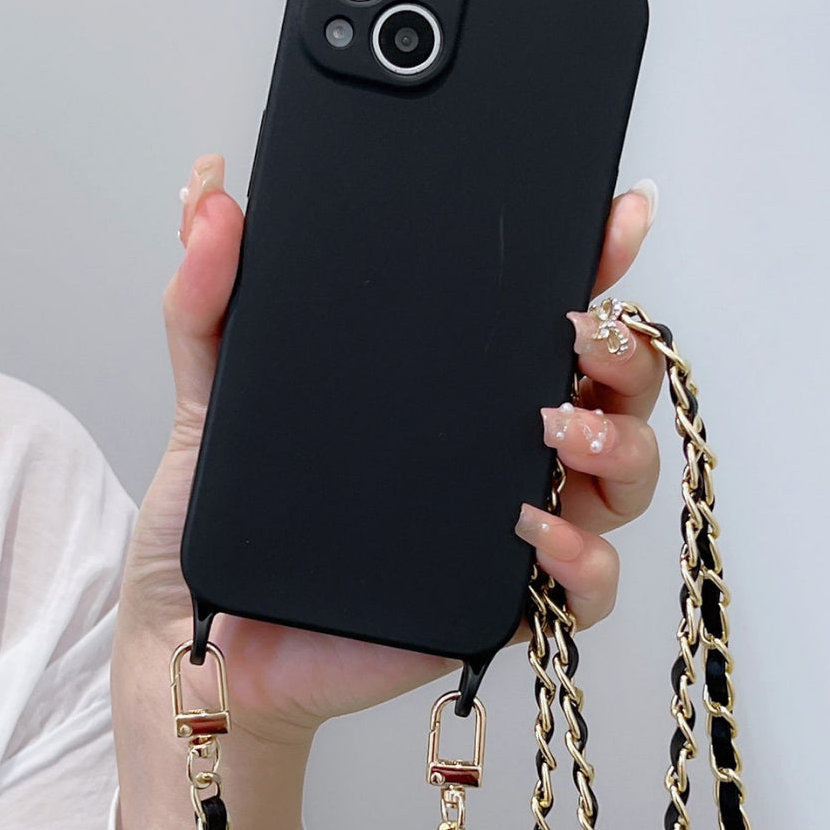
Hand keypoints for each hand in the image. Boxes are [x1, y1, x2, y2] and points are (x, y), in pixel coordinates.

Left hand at [114, 158, 662, 746]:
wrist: (202, 640)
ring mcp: (508, 529)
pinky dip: (583, 561)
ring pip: (624, 480)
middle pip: (613, 389)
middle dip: (627, 351)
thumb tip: (208, 189)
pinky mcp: (499, 608)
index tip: (612, 217)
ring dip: (621, 444)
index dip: (592, 262)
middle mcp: (495, 451)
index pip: (541, 314)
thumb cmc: (221, 520)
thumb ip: (208, 296)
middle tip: (583, 332)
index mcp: (450, 389)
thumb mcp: (211, 394)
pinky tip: (535, 531)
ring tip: (560, 426)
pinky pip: (584, 591)